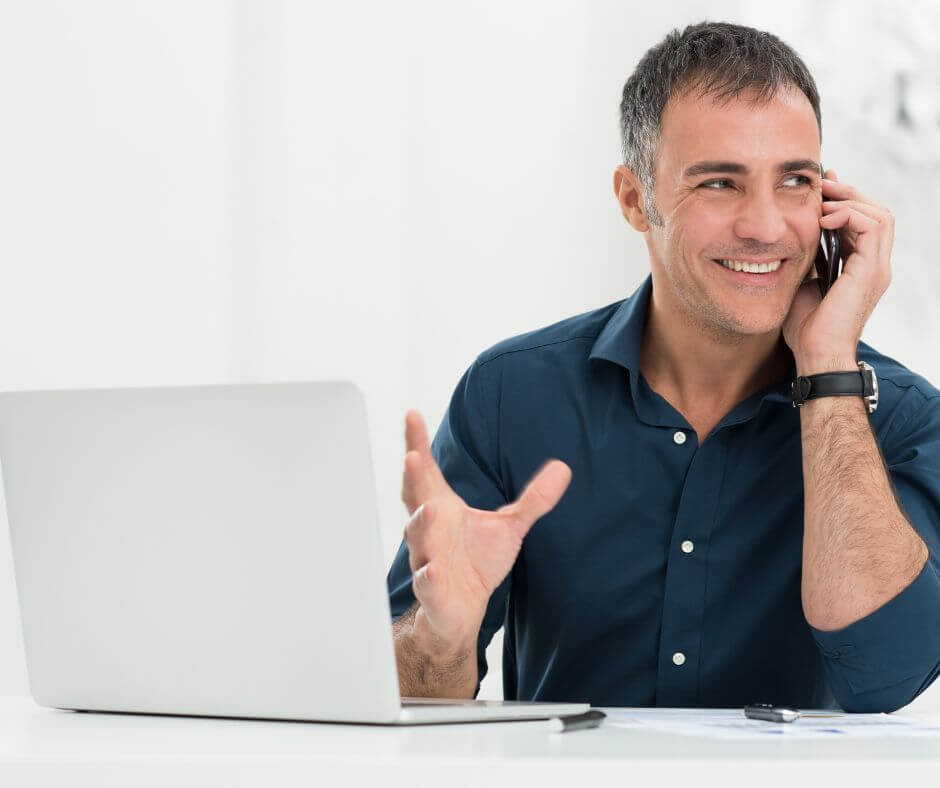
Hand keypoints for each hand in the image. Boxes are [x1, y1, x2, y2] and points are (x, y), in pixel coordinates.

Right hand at [400, 410, 570, 646]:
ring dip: (421, 524)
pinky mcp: (432, 591)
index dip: (418, 443)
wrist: (459, 611)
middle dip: (413, 478)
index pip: (427, 471)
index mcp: (442, 507)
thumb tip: (563, 468)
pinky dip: (428, 577)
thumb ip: (534, 499)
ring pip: (418, 539)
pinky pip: (427, 582)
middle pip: (416, 497)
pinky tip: (432, 571)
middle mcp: (429, 529)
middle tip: (412, 456)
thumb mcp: (510, 527)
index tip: (412, 414)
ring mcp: (427, 558)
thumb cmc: (475, 563)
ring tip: (430, 510)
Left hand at [781, 169, 893, 372]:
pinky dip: (849, 214)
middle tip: (823, 184)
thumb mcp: (802, 284)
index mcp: (860, 268)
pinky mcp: (871, 271)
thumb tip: (793, 238)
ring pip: (880, 215)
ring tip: (823, 200)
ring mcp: (876, 268)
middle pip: (877, 213)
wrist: (815, 354)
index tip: (820, 189)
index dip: (843, 202)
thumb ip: (806, 261)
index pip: (863, 223)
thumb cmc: (806, 328)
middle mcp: (874, 266)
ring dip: (850, 201)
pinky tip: (824, 218)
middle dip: (849, 194)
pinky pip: (873, 227)